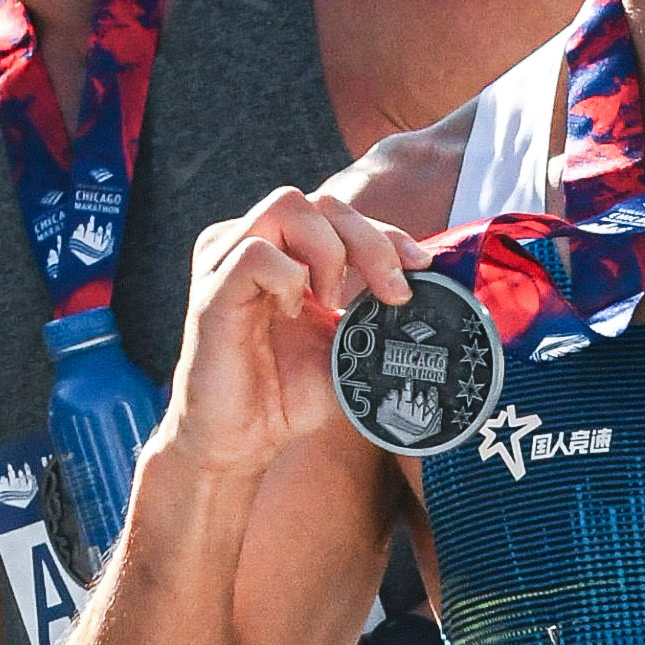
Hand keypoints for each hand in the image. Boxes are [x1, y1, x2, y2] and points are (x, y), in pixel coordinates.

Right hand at [169, 187, 431, 486]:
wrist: (241, 444)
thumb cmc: (285, 396)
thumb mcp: (347, 351)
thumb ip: (376, 318)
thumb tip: (432, 305)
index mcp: (282, 253)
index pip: (337, 214)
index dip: (385, 232)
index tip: (421, 266)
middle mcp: (250, 245)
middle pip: (317, 200)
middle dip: (370, 240)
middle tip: (393, 293)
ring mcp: (225, 263)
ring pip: (287, 207)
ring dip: (330, 251)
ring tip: (334, 303)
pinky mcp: (211, 293)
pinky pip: (255, 253)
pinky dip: (289, 277)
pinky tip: (295, 313)